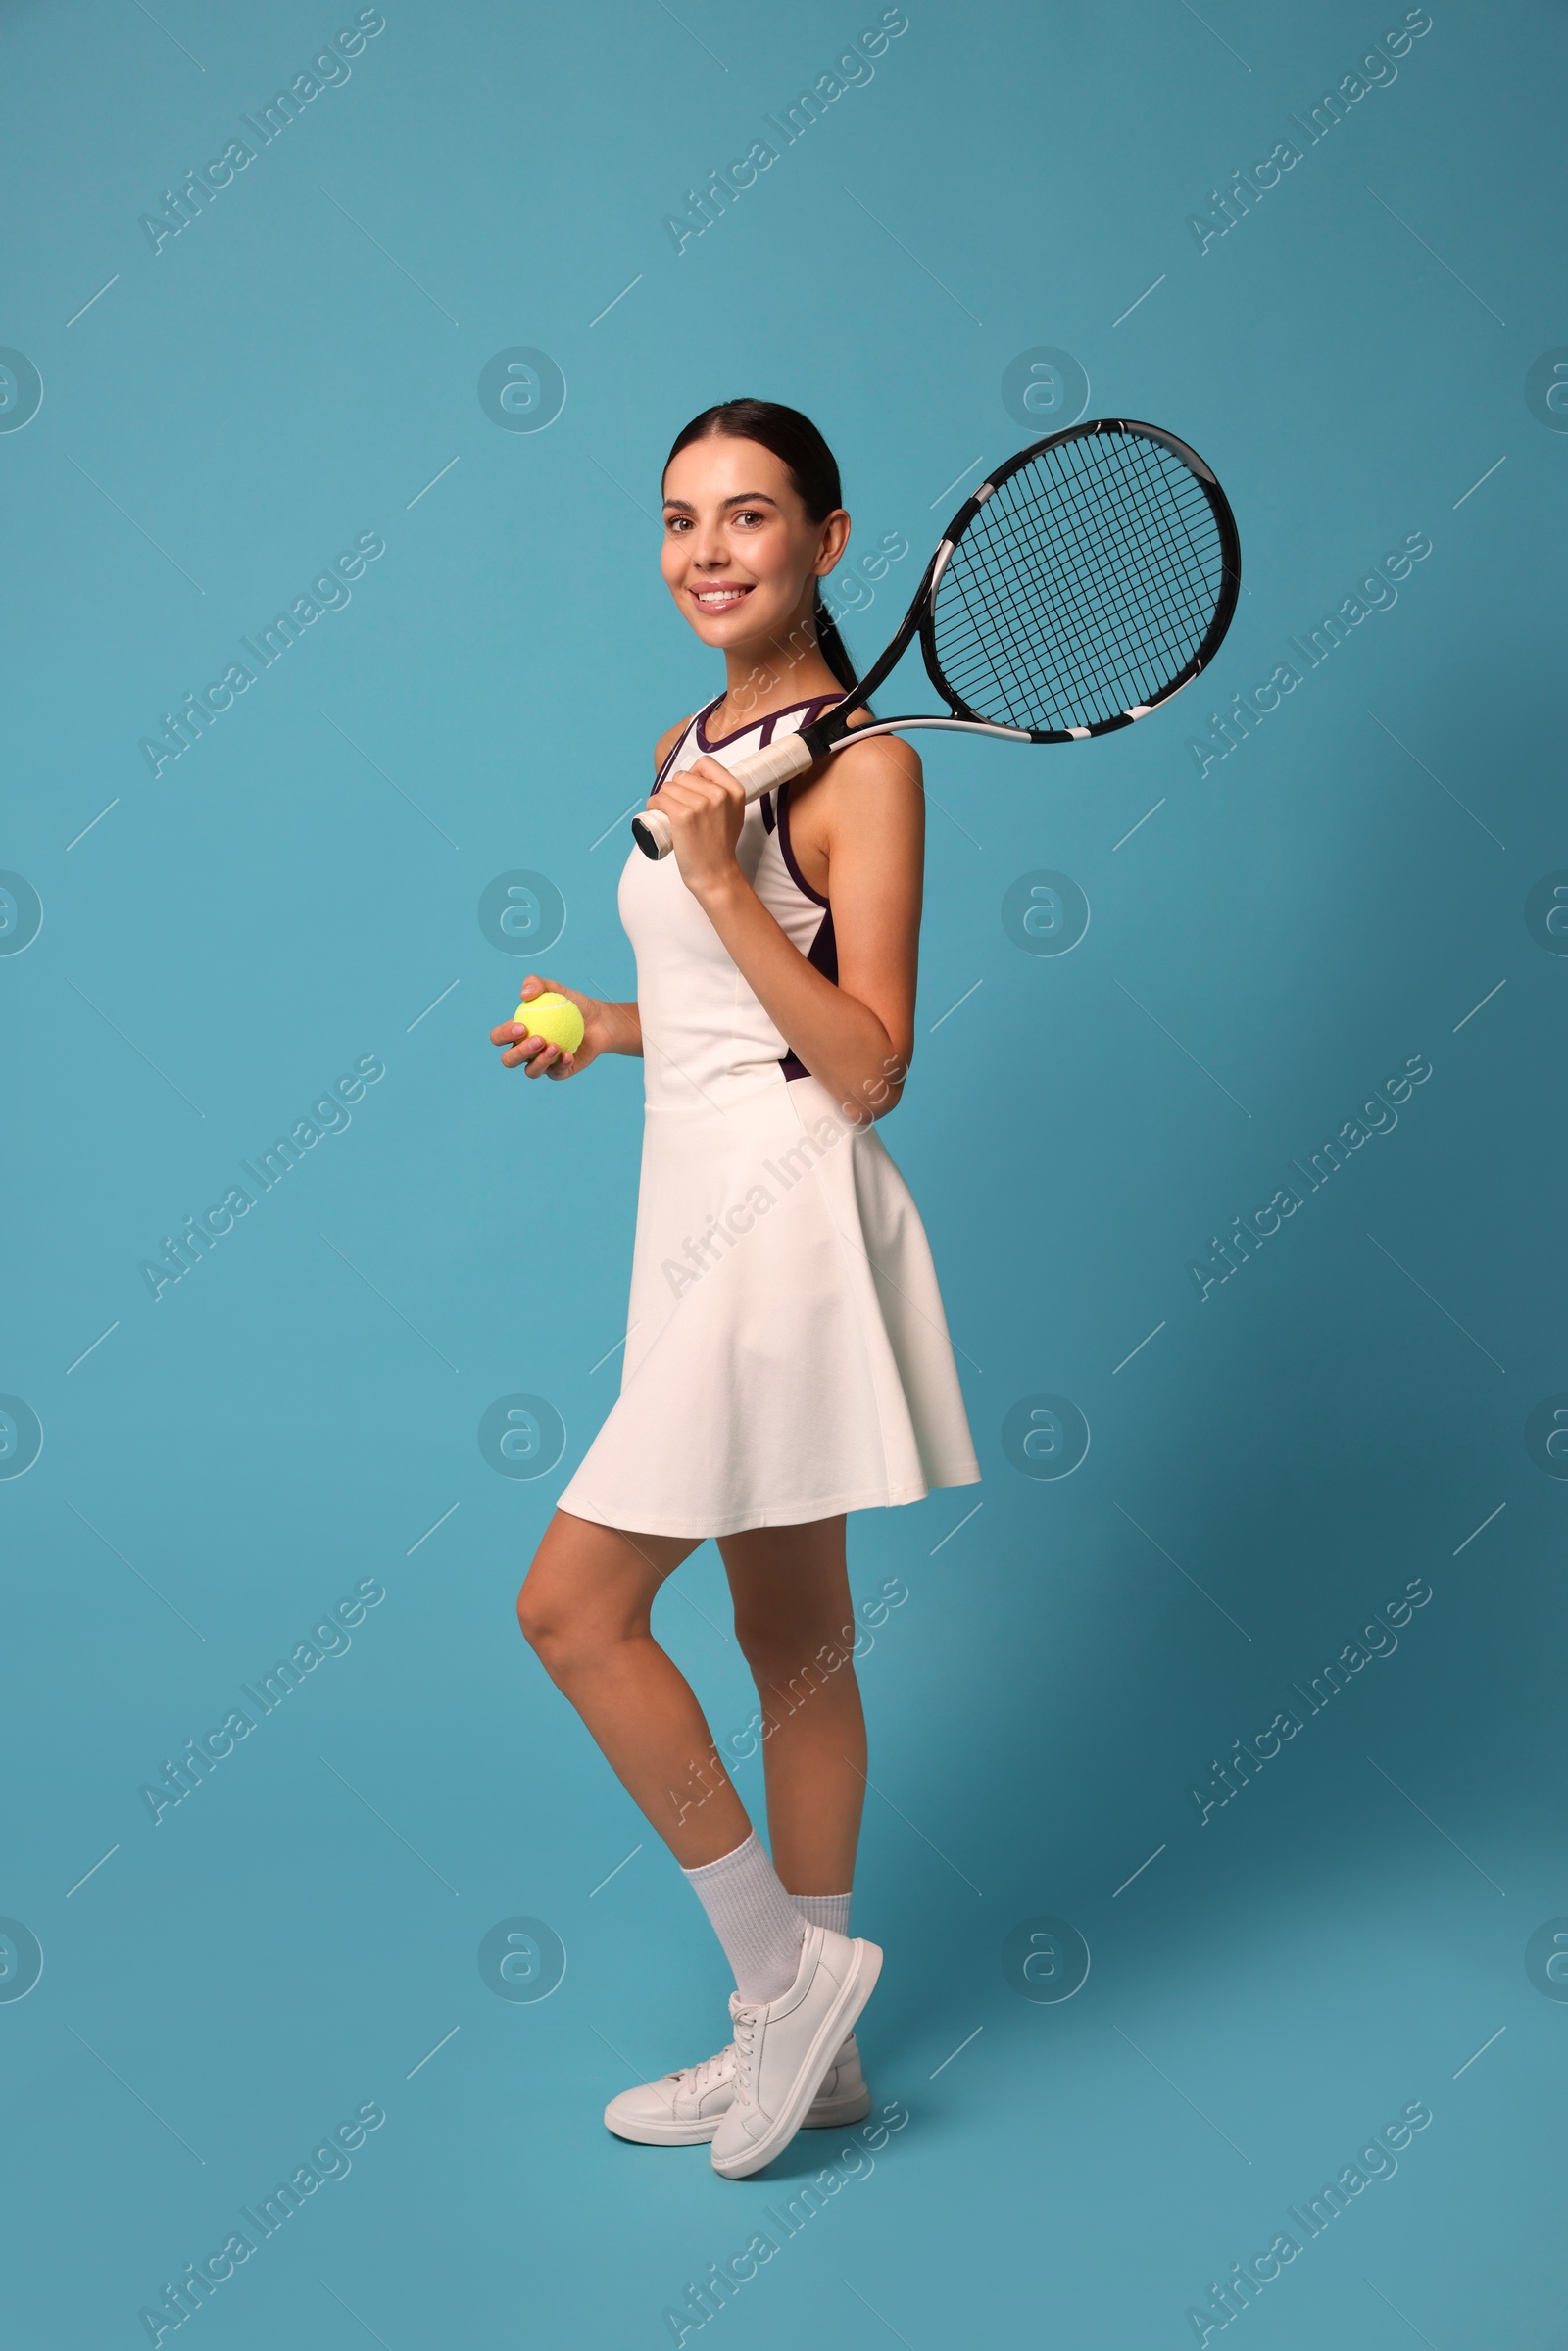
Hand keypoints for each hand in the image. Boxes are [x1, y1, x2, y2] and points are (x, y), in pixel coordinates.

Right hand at [489, 975, 602, 1079]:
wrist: (599, 1021)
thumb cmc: (573, 1004)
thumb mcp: (556, 989)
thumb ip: (537, 984)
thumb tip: (524, 995)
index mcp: (517, 1033)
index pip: (499, 1037)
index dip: (504, 1035)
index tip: (522, 1027)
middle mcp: (525, 1052)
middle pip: (509, 1060)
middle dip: (519, 1052)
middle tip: (538, 1039)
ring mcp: (542, 1064)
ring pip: (531, 1071)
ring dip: (540, 1061)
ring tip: (555, 1045)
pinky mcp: (559, 1072)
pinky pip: (555, 1074)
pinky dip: (561, 1065)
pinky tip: (568, 1055)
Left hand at [647, 754, 745, 899]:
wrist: (716, 874)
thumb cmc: (720, 846)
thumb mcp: (733, 813)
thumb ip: (723, 793)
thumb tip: (696, 777)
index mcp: (734, 790)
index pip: (705, 763)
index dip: (693, 775)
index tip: (689, 790)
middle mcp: (720, 794)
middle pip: (683, 776)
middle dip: (675, 790)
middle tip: (677, 808)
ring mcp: (701, 805)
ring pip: (668, 787)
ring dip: (663, 799)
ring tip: (668, 814)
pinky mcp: (683, 816)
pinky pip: (659, 799)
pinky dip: (653, 805)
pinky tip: (657, 812)